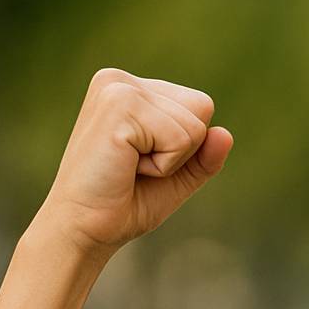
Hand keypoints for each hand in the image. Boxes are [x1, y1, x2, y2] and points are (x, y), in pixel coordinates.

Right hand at [37, 68, 233, 257]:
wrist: (82, 229)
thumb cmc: (123, 204)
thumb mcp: (176, 177)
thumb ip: (204, 156)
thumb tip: (226, 134)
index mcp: (130, 87)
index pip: (199, 105)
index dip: (185, 146)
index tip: (141, 161)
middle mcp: (120, 79)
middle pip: (202, 109)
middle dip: (180, 151)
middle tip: (134, 167)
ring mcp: (118, 88)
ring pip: (194, 126)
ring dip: (170, 160)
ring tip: (128, 167)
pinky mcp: (119, 106)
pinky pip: (180, 138)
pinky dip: (162, 165)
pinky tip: (126, 167)